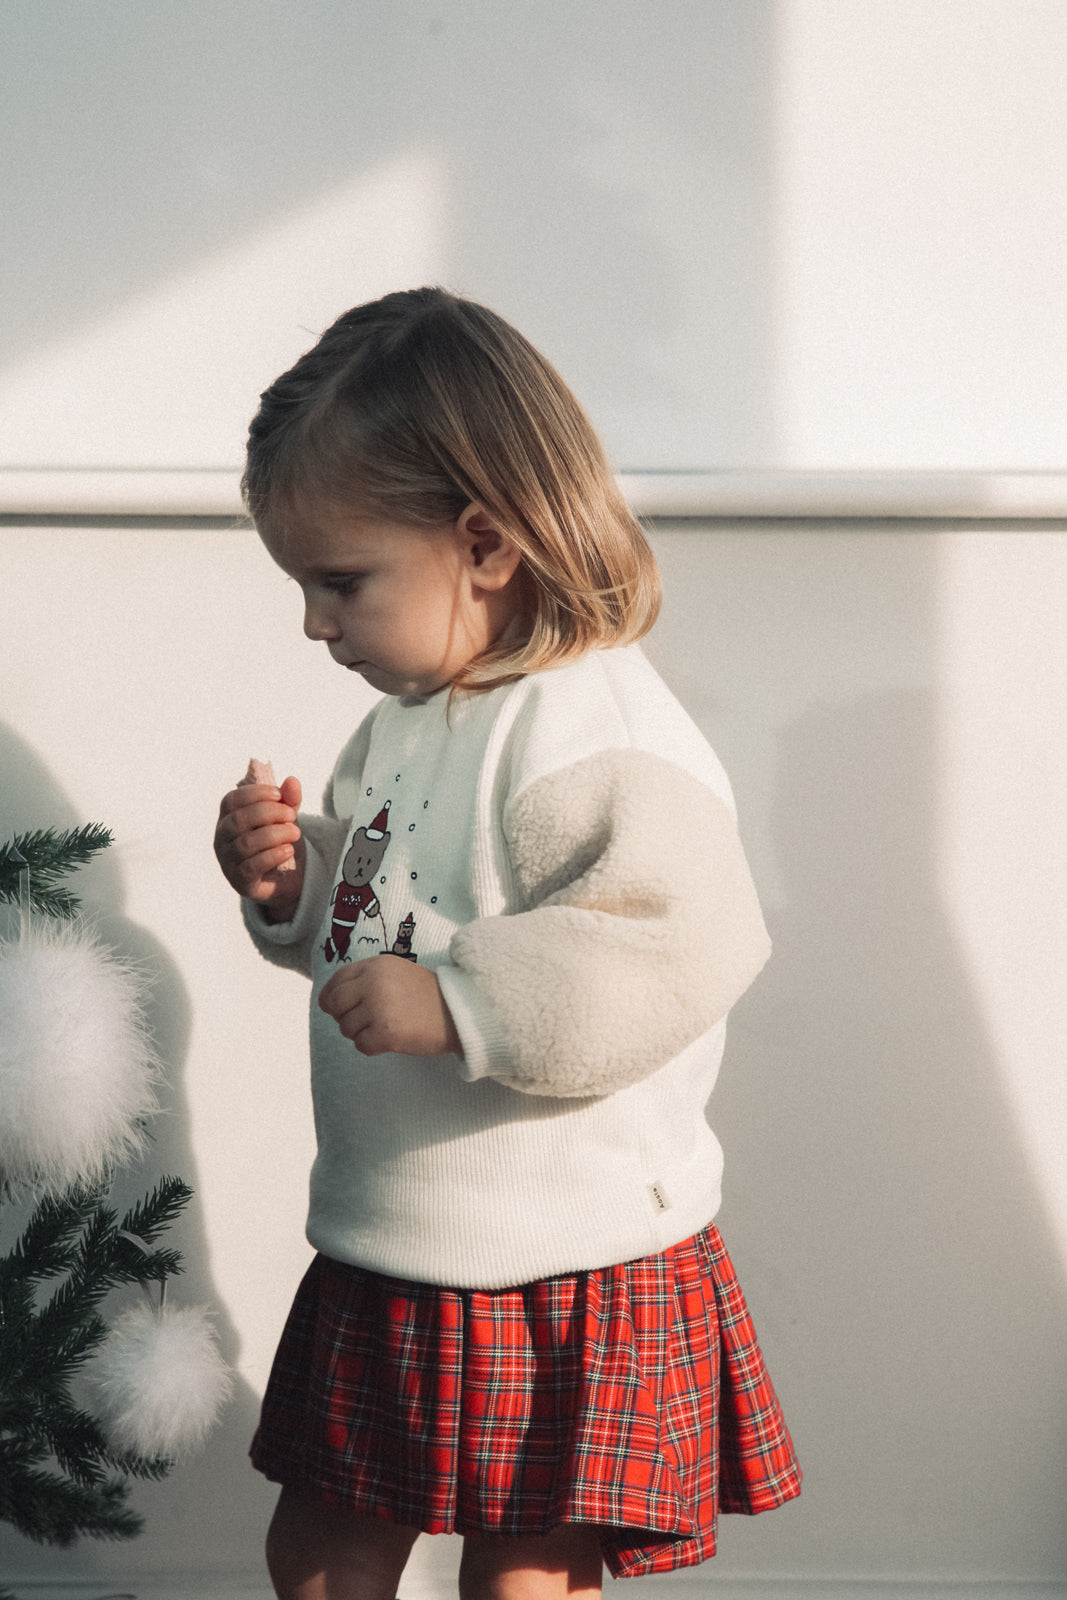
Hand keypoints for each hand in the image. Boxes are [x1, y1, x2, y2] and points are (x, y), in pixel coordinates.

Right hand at [214, 774, 304, 917]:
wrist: (285, 876)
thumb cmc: (278, 839)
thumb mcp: (285, 816)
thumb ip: (289, 799)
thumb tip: (293, 781)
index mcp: (227, 817)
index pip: (231, 800)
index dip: (254, 794)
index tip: (279, 794)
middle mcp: (222, 838)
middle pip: (238, 820)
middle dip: (268, 813)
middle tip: (292, 815)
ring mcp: (227, 861)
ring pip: (246, 844)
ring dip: (275, 835)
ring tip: (295, 833)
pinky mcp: (240, 881)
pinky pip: (252, 867)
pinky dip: (273, 855)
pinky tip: (288, 849)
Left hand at [318, 956, 461, 1057]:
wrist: (458, 1012)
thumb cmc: (427, 995)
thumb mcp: (396, 972)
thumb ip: (367, 979)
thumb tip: (333, 999)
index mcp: (376, 965)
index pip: (337, 980)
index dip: (331, 996)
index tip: (334, 1007)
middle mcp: (374, 983)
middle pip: (335, 1004)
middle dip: (340, 1016)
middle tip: (358, 1023)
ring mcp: (379, 1008)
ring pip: (346, 1028)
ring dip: (360, 1033)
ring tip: (382, 1029)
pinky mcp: (386, 1033)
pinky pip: (361, 1045)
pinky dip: (371, 1047)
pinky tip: (388, 1040)